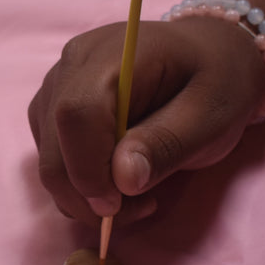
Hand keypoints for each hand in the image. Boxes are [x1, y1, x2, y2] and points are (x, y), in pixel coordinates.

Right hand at [28, 16, 264, 225]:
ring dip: (82, 193)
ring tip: (134, 197)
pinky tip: (116, 182)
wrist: (209, 56)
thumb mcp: (211, 115)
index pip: (76, 114)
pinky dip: (79, 183)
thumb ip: (167, 145)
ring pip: (48, 156)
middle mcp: (72, 64)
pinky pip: (52, 156)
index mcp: (114, 53)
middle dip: (86, 193)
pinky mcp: (53, 108)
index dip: (88, 169)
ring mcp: (57, 85)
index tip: (116, 206)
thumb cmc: (216, 82)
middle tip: (136, 211)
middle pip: (53, 142)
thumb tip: (121, 180)